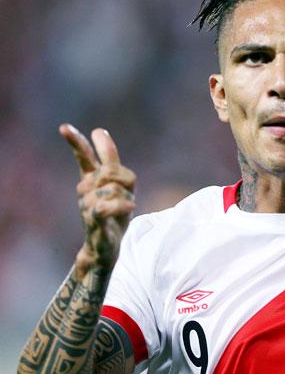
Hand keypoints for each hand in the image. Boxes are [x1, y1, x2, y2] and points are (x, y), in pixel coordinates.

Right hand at [59, 124, 135, 276]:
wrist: (106, 246)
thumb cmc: (115, 214)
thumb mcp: (119, 185)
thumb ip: (113, 161)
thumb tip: (101, 132)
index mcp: (91, 179)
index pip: (84, 157)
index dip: (76, 142)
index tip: (64, 127)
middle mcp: (85, 189)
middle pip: (112, 171)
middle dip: (126, 181)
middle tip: (127, 196)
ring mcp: (87, 204)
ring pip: (113, 188)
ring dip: (126, 198)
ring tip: (124, 210)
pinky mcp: (93, 220)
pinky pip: (106, 206)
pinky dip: (121, 205)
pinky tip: (131, 205)